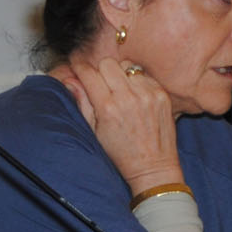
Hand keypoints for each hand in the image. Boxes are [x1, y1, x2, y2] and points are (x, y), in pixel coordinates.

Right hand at [59, 57, 185, 192]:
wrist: (153, 167)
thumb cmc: (121, 154)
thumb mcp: (94, 132)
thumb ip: (82, 102)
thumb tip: (69, 80)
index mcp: (107, 108)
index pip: (89, 73)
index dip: (79, 66)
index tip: (76, 64)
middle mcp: (128, 98)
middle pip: (107, 63)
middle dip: (100, 70)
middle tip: (99, 82)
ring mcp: (148, 95)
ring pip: (127, 66)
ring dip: (120, 74)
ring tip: (119, 90)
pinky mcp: (162, 95)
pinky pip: (145, 75)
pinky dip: (137, 81)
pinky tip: (135, 96)